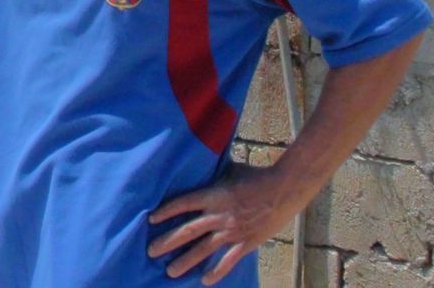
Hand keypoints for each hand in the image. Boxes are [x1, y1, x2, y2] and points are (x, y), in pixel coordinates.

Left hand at [147, 163, 298, 285]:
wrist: (283, 189)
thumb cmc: (255, 176)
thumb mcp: (231, 169)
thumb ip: (215, 171)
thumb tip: (201, 159)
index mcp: (213, 194)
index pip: (183, 204)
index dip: (166, 212)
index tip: (151, 220)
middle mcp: (219, 215)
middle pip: (188, 231)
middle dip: (167, 242)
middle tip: (150, 251)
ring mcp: (232, 231)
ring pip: (203, 250)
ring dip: (185, 262)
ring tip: (170, 272)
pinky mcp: (245, 243)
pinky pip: (227, 261)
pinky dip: (216, 272)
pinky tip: (204, 280)